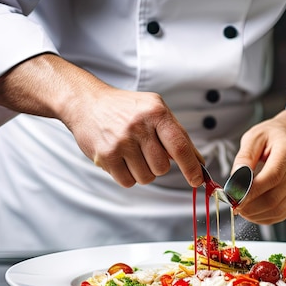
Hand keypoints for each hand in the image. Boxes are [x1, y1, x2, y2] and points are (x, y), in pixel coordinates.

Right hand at [64, 87, 203, 187]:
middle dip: (157, 165)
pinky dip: (127, 175)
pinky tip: (121, 158)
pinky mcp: (105, 156)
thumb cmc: (126, 109)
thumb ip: (178, 135)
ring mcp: (121, 142)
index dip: (191, 168)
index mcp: (156, 113)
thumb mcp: (156, 110)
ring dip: (142, 171)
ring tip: (131, 152)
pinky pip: (127, 182)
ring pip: (146, 178)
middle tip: (146, 150)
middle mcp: (138, 126)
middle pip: (162, 168)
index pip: (180, 146)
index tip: (197, 180)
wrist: (87, 103)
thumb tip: (198, 162)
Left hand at [231, 97, 285, 223]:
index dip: (252, 192)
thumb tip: (236, 180)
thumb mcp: (253, 138)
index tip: (234, 198)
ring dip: (255, 214)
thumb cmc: (271, 138)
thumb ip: (244, 158)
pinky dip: (263, 217)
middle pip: (275, 198)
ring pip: (278, 210)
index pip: (272, 177)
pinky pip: (281, 215)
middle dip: (250, 206)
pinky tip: (252, 210)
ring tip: (241, 208)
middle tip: (233, 205)